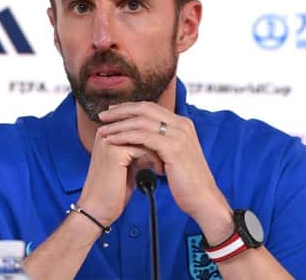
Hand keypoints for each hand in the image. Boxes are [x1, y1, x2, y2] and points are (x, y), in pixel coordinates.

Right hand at [76, 131, 163, 225]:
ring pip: (144, 135)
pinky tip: (158, 171)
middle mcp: (106, 133)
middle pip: (140, 124)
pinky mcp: (115, 152)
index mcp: (108, 133)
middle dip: (158, 140)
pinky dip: (154, 159)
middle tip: (170, 153)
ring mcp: (110, 141)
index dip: (154, 133)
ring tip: (164, 164)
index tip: (166, 147)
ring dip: (158, 150)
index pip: (136, 121)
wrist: (98, 209)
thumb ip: (137, 150)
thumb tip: (156, 142)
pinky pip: (143, 148)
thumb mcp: (128, 164)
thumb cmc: (112, 190)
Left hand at [97, 102, 229, 224]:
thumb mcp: (174, 155)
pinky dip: (124, 137)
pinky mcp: (173, 147)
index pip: (151, 107)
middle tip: (102, 117)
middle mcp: (182, 124)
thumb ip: (162, 143)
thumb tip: (143, 138)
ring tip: (103, 131)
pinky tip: (113, 141)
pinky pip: (142, 137)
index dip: (129, 108)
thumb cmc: (186, 182)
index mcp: (182, 124)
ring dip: (119, 125)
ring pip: (141, 121)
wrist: (203, 199)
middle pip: (145, 108)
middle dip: (121, 111)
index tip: (111, 113)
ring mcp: (179, 134)